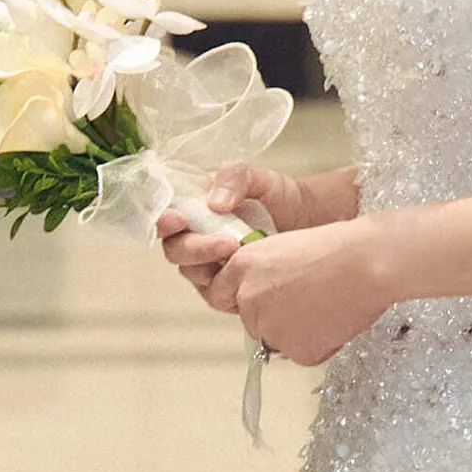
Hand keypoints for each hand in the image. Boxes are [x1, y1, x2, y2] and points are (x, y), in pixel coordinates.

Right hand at [153, 159, 320, 295]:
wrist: (309, 220)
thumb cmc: (278, 196)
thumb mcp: (258, 177)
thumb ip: (235, 178)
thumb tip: (215, 202)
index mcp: (193, 208)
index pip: (164, 218)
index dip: (163, 221)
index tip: (178, 219)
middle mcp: (196, 237)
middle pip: (175, 251)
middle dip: (195, 248)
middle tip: (227, 243)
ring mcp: (210, 264)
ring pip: (193, 274)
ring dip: (211, 267)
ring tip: (242, 253)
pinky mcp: (227, 286)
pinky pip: (217, 294)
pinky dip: (227, 287)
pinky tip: (248, 275)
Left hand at [194, 216, 383, 367]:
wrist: (368, 263)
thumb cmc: (338, 248)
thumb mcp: (285, 249)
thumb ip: (264, 276)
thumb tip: (266, 300)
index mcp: (243, 267)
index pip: (220, 295)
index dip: (242, 299)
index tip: (259, 300)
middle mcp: (248, 298)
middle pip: (252, 320)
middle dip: (275, 316)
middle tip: (308, 300)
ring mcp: (270, 327)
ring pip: (278, 339)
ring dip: (298, 331)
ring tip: (327, 305)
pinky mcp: (295, 349)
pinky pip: (302, 353)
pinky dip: (319, 344)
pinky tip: (335, 320)